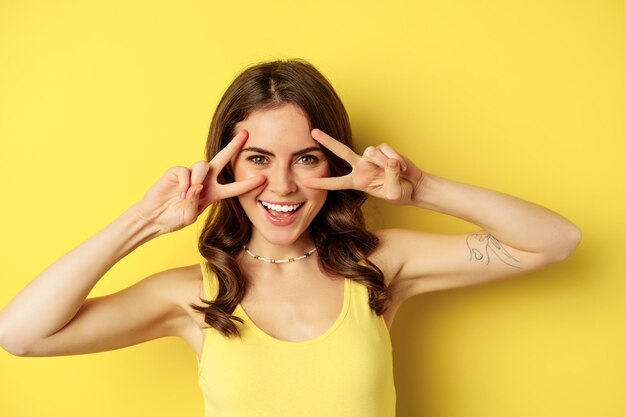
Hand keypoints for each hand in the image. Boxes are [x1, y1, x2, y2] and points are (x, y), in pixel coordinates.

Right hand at [133, 129, 265, 232]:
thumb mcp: (189, 215)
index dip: (248, 184)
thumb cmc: (174, 218)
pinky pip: (185, 171)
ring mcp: (190, 175)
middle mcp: (205, 181)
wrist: (154, 218)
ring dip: (199, 178)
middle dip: (234, 146)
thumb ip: (196, 202)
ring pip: (203, 165)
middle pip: (222, 159)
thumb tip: (197, 185)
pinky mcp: (176, 172)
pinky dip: (185, 182)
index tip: (263, 178)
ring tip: (190, 193)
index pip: (234, 187)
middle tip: (245, 134)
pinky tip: (181, 192)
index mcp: (213, 193)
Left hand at [302, 128, 423, 204]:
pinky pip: (385, 151)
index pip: (336, 182)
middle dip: (327, 141)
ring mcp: (371, 157)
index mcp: (357, 181)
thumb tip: (388, 160)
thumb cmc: (400, 192)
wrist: (413, 186)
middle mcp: (360, 167)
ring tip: (396, 172)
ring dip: (384, 163)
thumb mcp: (393, 191)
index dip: (321, 183)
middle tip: (313, 132)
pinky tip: (401, 167)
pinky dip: (395, 159)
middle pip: (341, 151)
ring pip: (371, 152)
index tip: (306, 182)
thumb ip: (390, 176)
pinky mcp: (383, 149)